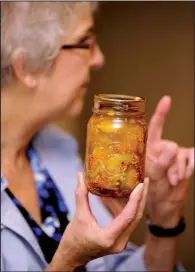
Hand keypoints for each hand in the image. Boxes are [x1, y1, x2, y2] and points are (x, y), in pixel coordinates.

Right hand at [49, 173, 148, 270]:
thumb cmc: (73, 240)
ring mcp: (121, 242)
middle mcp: (119, 242)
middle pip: (136, 217)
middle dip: (141, 198)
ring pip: (132, 218)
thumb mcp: (78, 216)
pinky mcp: (119, 239)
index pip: (128, 216)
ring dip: (131, 202)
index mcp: (109, 238)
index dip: (135, 199)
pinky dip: (121, 208)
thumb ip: (81, 195)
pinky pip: (125, 221)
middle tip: (145, 181)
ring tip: (132, 184)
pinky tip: (114, 197)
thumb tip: (81, 176)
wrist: (72, 257)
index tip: (141, 184)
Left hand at [146, 96, 193, 226]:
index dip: (161, 114)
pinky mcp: (187, 159)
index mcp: (149, 150)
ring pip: (182, 154)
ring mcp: (176, 154)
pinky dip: (191, 167)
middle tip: (168, 178)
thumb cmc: (152, 192)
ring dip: (180, 170)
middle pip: (171, 146)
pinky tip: (186, 174)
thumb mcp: (153, 179)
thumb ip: (160, 164)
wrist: (165, 206)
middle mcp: (162, 149)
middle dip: (171, 164)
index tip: (167, 100)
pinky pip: (193, 157)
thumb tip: (171, 148)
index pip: (154, 129)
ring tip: (173, 181)